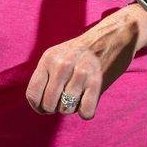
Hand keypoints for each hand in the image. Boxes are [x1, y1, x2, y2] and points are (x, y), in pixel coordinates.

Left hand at [25, 5, 146, 119]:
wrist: (114, 34)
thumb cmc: (84, 51)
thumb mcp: (59, 55)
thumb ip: (47, 75)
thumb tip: (39, 106)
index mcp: (49, 58)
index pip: (33, 94)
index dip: (38, 107)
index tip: (46, 107)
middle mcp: (62, 65)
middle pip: (49, 105)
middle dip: (57, 107)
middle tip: (67, 98)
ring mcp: (80, 73)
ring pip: (67, 109)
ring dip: (74, 107)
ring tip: (80, 93)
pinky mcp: (97, 81)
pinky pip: (85, 112)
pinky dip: (87, 111)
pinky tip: (90, 99)